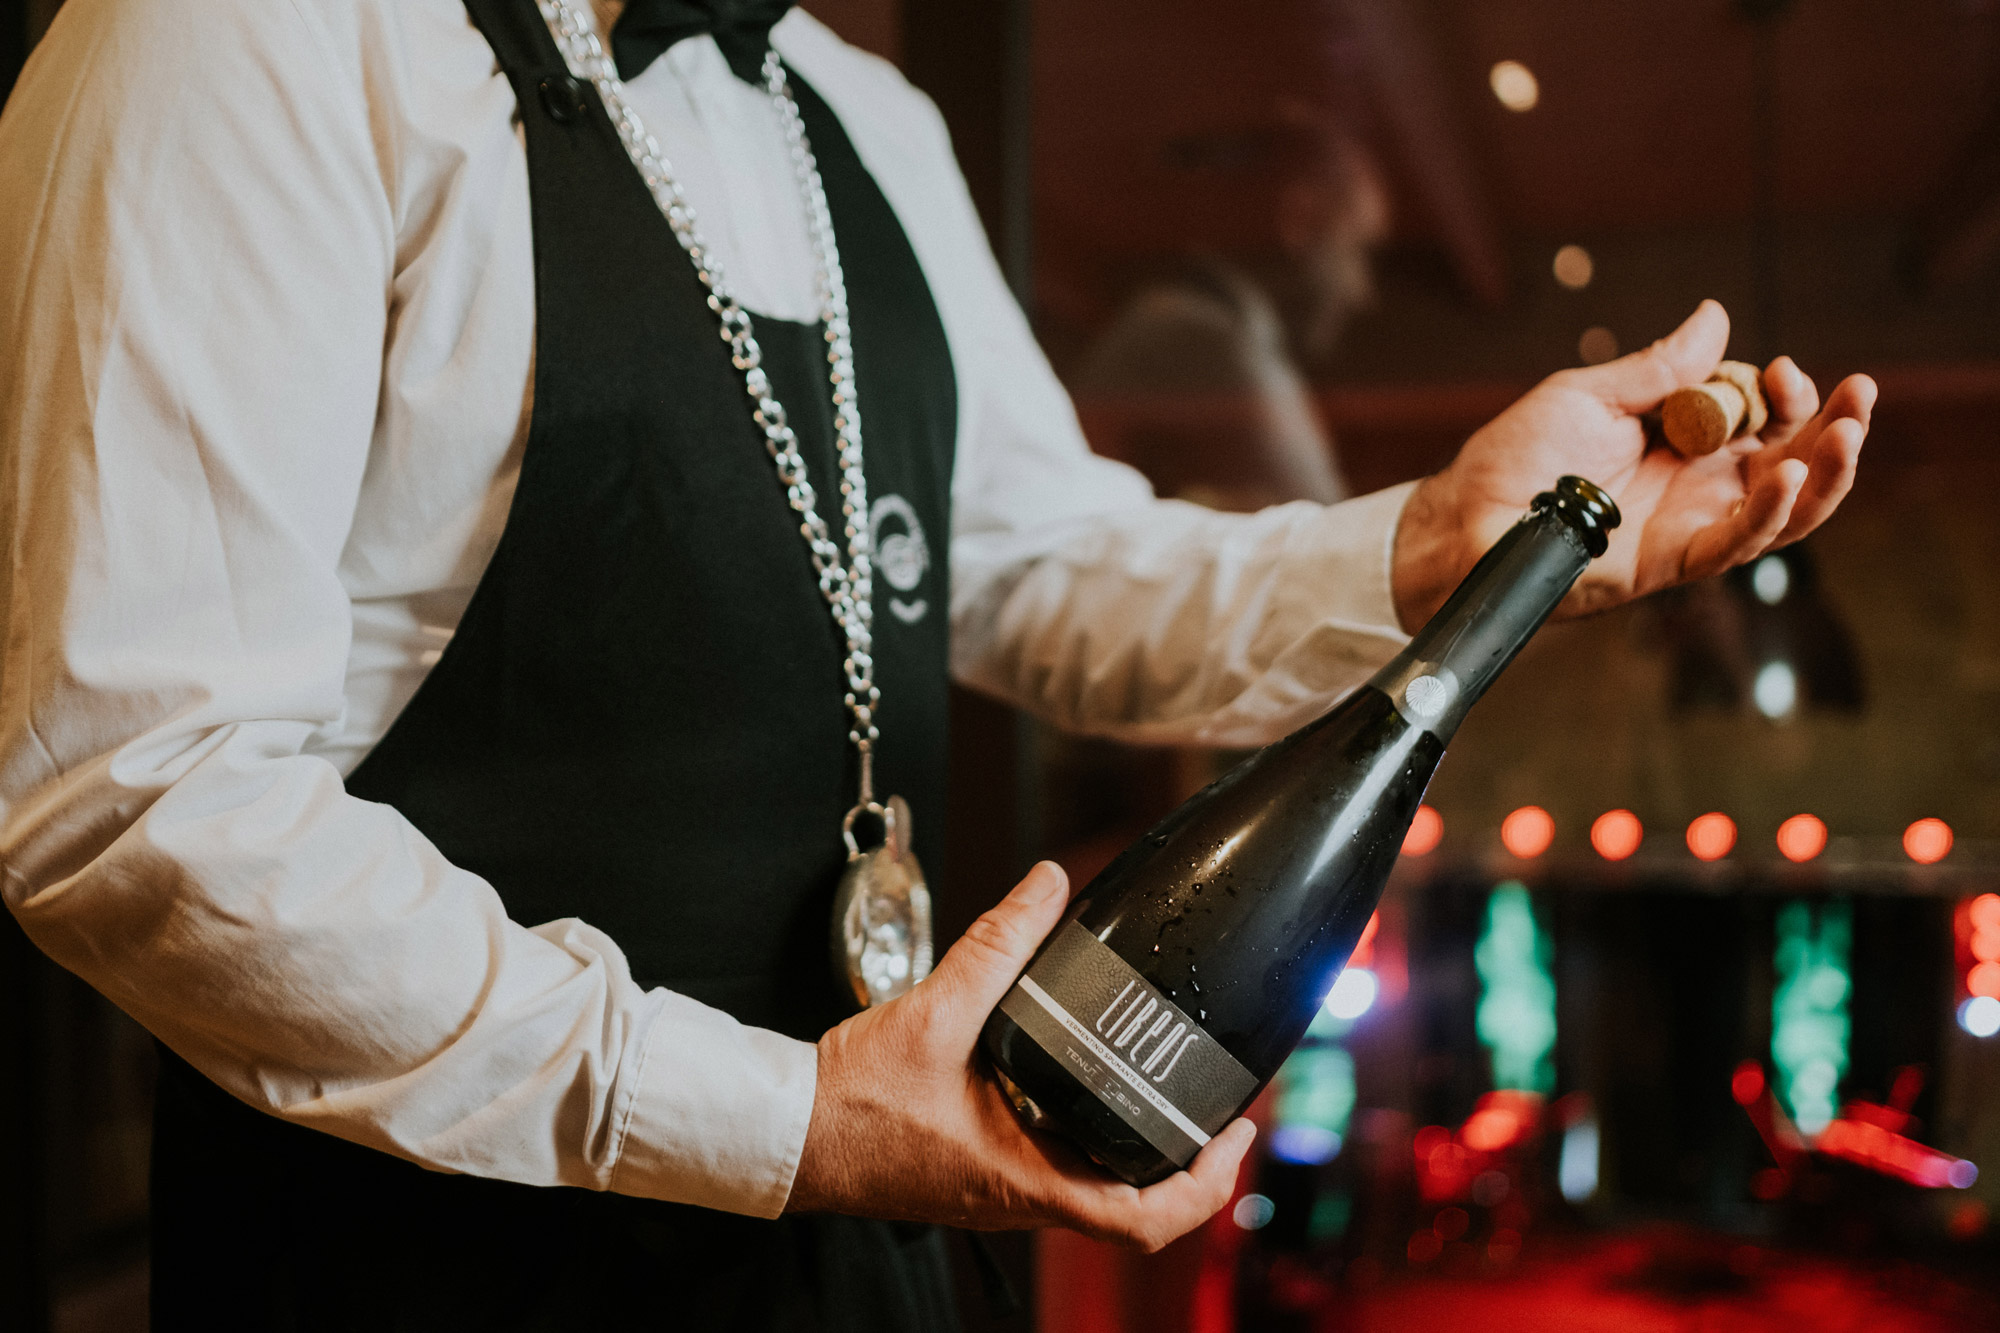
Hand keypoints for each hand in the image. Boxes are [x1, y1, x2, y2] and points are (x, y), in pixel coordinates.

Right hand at [786, 861, 1256, 1250]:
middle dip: (1188, 1163)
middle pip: (1135, 1209)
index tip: (1234, 1135)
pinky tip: (1091, 1087)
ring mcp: (1004, 1190)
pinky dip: (1094, 1138)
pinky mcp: (983, 1173)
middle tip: (1219, 1108)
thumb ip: (996, 945)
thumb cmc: (851, 1103)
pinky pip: (1060, 1170)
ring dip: (1143, 1152)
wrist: (788, 1134)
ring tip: (1172, 1092)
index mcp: (1023, 1179)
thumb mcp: (935, 1012)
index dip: (1203, 1185)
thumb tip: (1046, 886)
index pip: (1141, 1220)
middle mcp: (1022, 1198)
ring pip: (1099, 1190)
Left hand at [1390, 300, 1874, 627]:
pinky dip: (1770, 512)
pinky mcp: (1669, 563)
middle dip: (1832, 428)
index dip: (1784, 395)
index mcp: (1682, 443)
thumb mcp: (1590, 395)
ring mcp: (1688, 526)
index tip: (1783, 367)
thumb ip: (1659, 369)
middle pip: (1790, 461)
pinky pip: (1735, 542)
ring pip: (1783, 509)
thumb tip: (1715, 318)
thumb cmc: (1516, 458)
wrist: (1464, 517)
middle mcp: (1696, 486)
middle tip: (1859, 394)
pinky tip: (1789, 476)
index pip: (1761, 419)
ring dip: (1824, 472)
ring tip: (1847, 432)